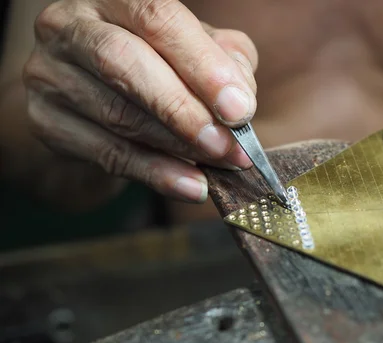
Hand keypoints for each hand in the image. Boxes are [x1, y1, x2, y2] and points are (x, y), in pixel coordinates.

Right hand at [24, 0, 257, 202]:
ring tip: (221, 165)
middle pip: (125, 64)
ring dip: (178, 147)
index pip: (156, 18)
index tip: (239, 109)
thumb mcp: (195, 53)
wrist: (93, 106)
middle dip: (184, 110)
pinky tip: (193, 186)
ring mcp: (50, 75)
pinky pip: (108, 154)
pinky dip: (157, 174)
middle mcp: (70, 27)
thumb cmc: (156, 69)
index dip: (202, 64)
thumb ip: (224, 61)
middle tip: (228, 145)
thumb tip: (240, 97)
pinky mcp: (46, 123)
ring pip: (118, 115)